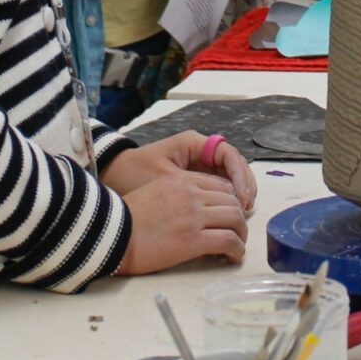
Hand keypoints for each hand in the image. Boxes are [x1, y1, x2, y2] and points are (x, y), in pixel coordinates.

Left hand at [103, 131, 257, 212]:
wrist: (113, 179)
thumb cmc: (136, 175)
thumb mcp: (166, 181)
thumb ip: (196, 188)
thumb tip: (227, 201)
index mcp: (194, 143)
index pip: (228, 154)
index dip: (240, 175)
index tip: (241, 197)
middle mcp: (200, 151)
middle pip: (234, 165)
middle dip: (244, 185)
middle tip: (247, 208)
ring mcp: (199, 165)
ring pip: (229, 177)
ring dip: (239, 194)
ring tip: (243, 214)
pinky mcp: (195, 180)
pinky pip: (218, 188)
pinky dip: (227, 200)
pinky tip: (231, 216)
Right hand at [115, 170, 248, 273]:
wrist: (110, 235)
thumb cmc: (125, 218)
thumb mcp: (153, 193)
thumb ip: (177, 195)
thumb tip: (195, 210)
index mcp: (181, 181)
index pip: (220, 186)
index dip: (230, 201)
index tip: (229, 215)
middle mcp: (191, 195)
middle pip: (232, 201)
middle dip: (239, 218)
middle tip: (236, 232)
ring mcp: (194, 217)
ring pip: (235, 219)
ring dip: (241, 234)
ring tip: (236, 246)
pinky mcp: (193, 241)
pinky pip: (229, 242)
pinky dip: (237, 250)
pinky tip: (232, 257)